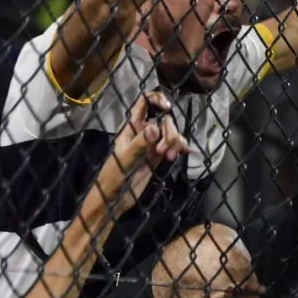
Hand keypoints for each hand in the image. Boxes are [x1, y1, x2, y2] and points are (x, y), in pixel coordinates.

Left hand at [91, 92, 189, 217]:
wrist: (115, 199)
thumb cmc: (113, 176)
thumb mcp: (126, 158)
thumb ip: (140, 143)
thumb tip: (154, 127)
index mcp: (131, 127)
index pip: (144, 102)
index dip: (157, 99)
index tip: (167, 108)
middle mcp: (143, 132)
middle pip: (164, 120)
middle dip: (169, 132)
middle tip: (162, 151)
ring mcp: (152, 143)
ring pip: (171, 133)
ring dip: (175, 142)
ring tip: (169, 157)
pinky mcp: (159, 155)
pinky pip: (174, 145)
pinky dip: (181, 147)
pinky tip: (184, 154)